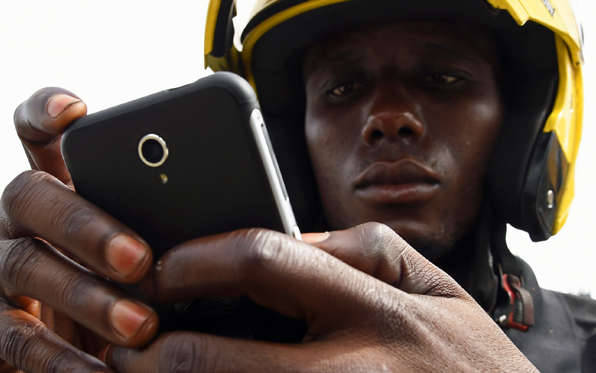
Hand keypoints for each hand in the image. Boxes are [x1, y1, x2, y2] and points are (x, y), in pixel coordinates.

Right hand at [0, 88, 158, 372]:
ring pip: (23, 264)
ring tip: (138, 326)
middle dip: (85, 226)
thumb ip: (166, 227)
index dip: (43, 111)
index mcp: (58, 186)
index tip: (73, 109)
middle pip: (29, 194)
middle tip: (140, 260)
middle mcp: (16, 218)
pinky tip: (100, 372)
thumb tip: (230, 220)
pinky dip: (59, 358)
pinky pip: (12, 337)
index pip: (36, 133)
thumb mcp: (153, 254)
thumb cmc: (133, 294)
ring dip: (83, 296)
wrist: (90, 363)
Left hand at [104, 222, 536, 372]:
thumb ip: (364, 253)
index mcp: (379, 311)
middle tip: (120, 342)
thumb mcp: (440, 292)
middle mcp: (355, 372)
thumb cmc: (475, 370)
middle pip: (215, 359)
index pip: (264, 261)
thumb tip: (285, 237)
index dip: (194, 259)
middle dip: (150, 351)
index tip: (159, 267)